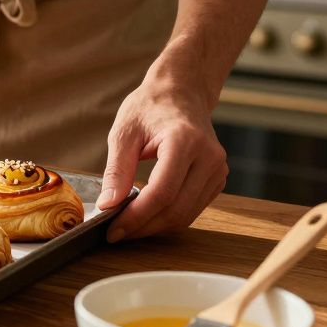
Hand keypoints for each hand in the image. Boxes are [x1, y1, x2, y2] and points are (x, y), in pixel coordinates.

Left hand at [96, 79, 227, 242]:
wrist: (181, 92)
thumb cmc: (150, 107)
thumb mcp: (124, 133)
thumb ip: (117, 170)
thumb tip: (108, 205)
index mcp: (185, 141)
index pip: (162, 193)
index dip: (136, 217)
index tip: (112, 230)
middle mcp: (208, 157)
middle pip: (176, 209)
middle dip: (143, 227)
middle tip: (116, 233)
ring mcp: (218, 169)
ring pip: (186, 215)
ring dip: (155, 226)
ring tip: (127, 225)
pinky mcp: (217, 179)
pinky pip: (193, 208)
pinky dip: (168, 217)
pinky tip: (146, 214)